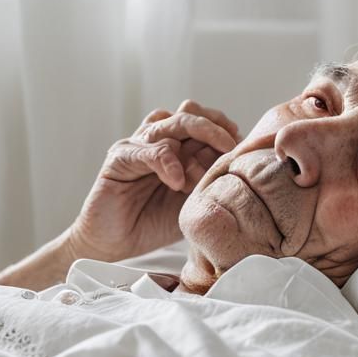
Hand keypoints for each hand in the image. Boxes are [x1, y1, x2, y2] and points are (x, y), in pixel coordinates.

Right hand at [68, 100, 238, 262]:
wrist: (115, 242)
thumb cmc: (153, 222)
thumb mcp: (192, 201)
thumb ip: (210, 180)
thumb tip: (238, 164)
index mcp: (177, 146)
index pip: (204, 122)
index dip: (224, 131)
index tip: (242, 146)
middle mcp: (158, 139)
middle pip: (189, 114)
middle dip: (214, 127)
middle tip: (231, 146)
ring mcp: (139, 144)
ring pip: (172, 124)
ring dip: (194, 143)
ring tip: (203, 172)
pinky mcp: (121, 156)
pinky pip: (150, 150)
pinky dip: (169, 163)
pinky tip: (177, 183)